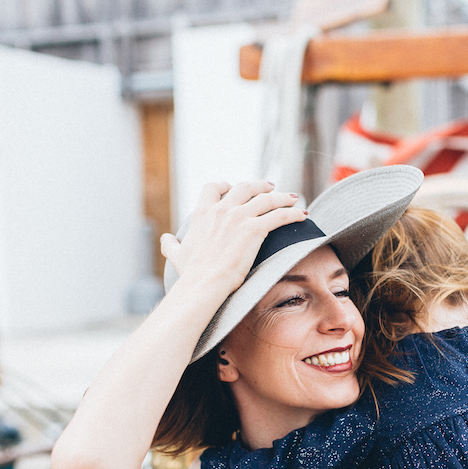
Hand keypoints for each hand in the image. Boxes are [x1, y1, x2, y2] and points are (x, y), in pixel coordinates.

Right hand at [160, 181, 304, 296]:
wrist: (204, 283)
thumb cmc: (191, 273)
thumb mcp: (176, 255)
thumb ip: (170, 244)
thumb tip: (165, 239)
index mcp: (203, 212)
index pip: (214, 187)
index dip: (226, 185)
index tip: (234, 187)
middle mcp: (222, 209)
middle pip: (245, 187)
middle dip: (260, 185)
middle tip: (270, 187)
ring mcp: (239, 217)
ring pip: (267, 198)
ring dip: (282, 196)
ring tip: (293, 198)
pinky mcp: (254, 229)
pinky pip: (279, 215)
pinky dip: (292, 212)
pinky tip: (302, 214)